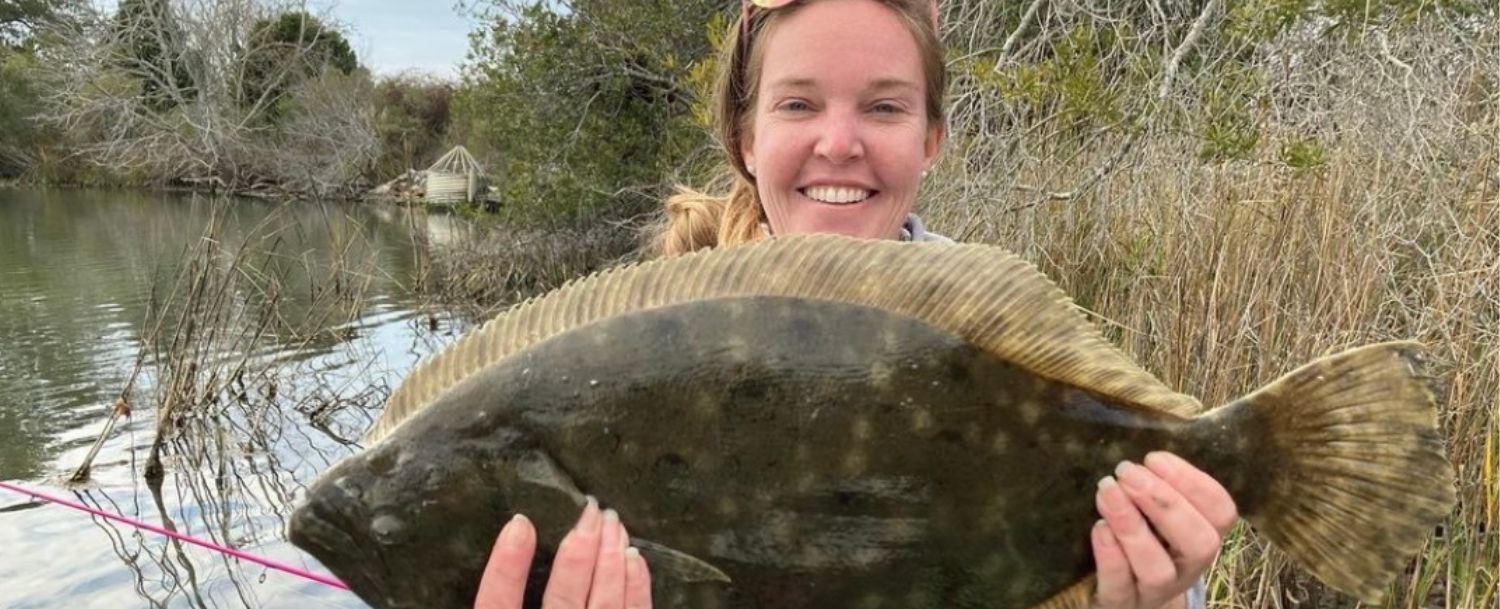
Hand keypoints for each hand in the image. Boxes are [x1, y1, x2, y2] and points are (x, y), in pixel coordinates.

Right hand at [475, 497, 652, 608]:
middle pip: (563, 598)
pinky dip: (637, 588)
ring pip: (603, 604)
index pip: (497, 604)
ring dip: (609, 560)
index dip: (506, 565)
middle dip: (580, 549)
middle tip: (590, 508)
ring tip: (612, 521)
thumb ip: (501, 593)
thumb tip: (509, 534)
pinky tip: (634, 557)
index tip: (520, 522)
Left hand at [1091, 451, 1236, 608]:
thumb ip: (1159, 488)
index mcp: (1205, 537)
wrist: (1120, 592)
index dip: (1192, 482)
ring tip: (1107, 490)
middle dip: (1164, 501)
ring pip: (1158, 569)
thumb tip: (1144, 457)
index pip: (1221, 511)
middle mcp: (1187, 568)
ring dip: (1132, 525)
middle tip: (1127, 471)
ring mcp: (1156, 592)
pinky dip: (1110, 555)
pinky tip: (1099, 527)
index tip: (1154, 458)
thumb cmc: (1142, 538)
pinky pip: (1120, 587)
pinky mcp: (1121, 603)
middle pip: (1199, 543)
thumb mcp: (1159, 513)